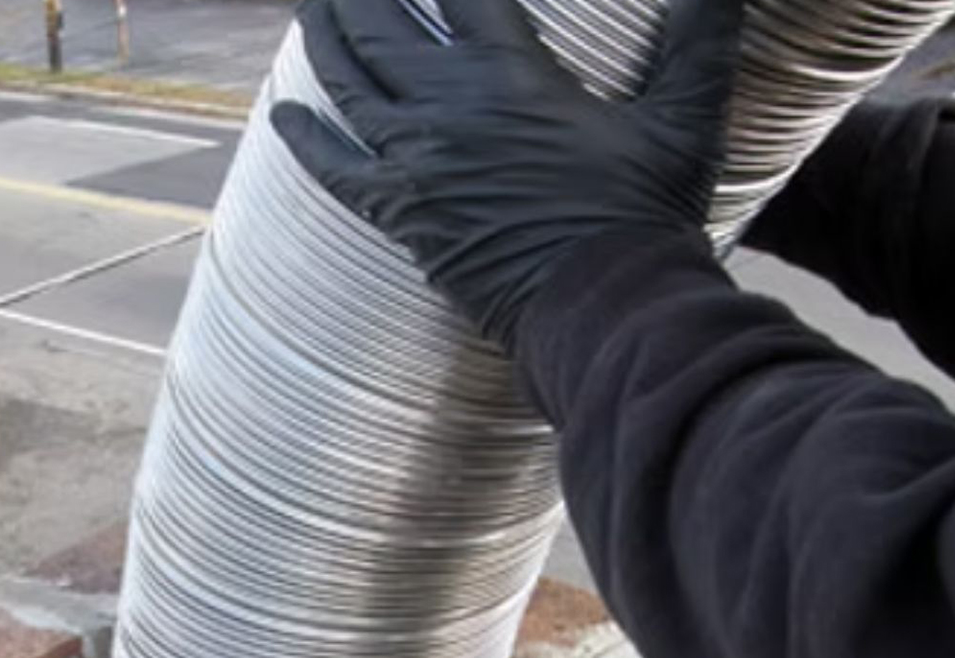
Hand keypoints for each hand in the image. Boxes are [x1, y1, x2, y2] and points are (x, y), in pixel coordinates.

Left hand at [272, 0, 744, 350]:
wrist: (602, 307)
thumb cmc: (643, 215)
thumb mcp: (685, 117)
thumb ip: (698, 36)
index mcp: (511, 74)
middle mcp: (448, 108)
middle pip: (382, 23)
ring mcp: (416, 163)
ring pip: (348, 82)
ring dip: (323, 35)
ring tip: (311, 5)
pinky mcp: (401, 216)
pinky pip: (336, 171)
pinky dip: (305, 141)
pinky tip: (280, 117)